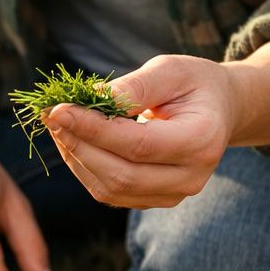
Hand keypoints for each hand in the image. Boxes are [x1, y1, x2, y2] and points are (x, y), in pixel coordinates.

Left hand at [44, 55, 238, 209]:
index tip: (58, 109)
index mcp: (202, 140)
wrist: (217, 110)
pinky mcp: (153, 200)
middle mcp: (191, 177)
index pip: (138, 145)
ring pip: (111, 188)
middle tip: (52, 116)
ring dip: (77, 157)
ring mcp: (173, 195)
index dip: (94, 129)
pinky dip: (84, 167)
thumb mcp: (170, 70)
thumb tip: (89, 99)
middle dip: (79, 145)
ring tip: (59, 125)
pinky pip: (109, 192)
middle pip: (121, 174)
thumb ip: (134, 86)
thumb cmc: (193, 84)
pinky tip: (73, 140)